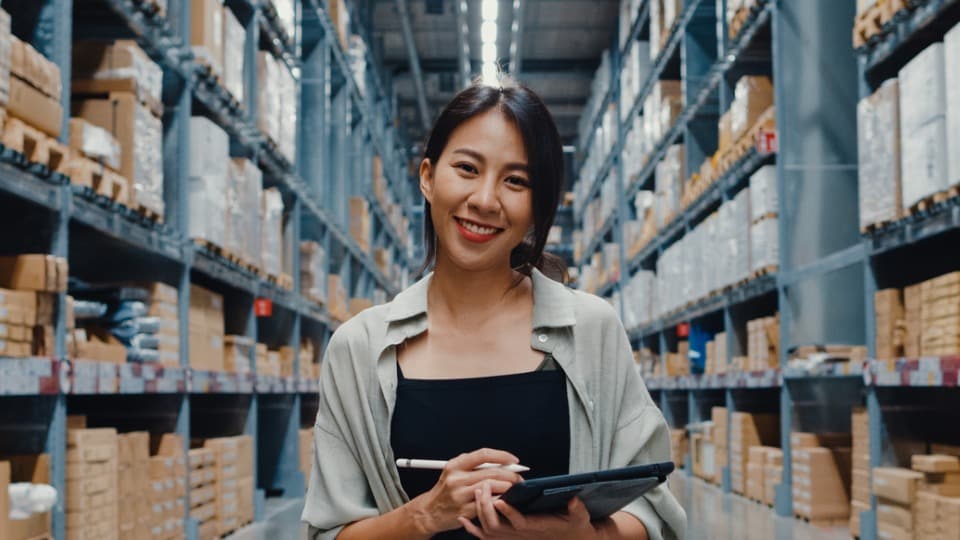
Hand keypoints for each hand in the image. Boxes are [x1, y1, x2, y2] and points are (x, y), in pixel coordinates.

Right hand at [406, 448, 524, 534]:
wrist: (429, 512)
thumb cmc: (446, 490)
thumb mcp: (454, 472)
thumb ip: (474, 465)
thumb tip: (501, 462)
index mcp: (455, 465)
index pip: (483, 454)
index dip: (502, 456)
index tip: (514, 460)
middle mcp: (456, 479)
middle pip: (491, 472)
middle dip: (510, 475)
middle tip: (519, 478)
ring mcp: (459, 495)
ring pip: (491, 487)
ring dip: (507, 488)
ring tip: (513, 489)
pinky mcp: (464, 511)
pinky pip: (487, 504)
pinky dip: (498, 501)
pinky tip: (503, 500)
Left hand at [458, 484, 596, 539]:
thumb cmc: (573, 528)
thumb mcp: (580, 519)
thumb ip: (577, 510)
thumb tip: (574, 500)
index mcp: (537, 528)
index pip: (520, 523)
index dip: (509, 513)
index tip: (500, 500)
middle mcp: (521, 536)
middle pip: (497, 527)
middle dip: (487, 507)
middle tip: (483, 487)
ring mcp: (512, 538)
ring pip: (488, 531)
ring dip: (480, 513)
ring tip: (477, 492)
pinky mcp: (507, 538)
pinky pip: (485, 537)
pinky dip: (473, 529)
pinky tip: (463, 519)